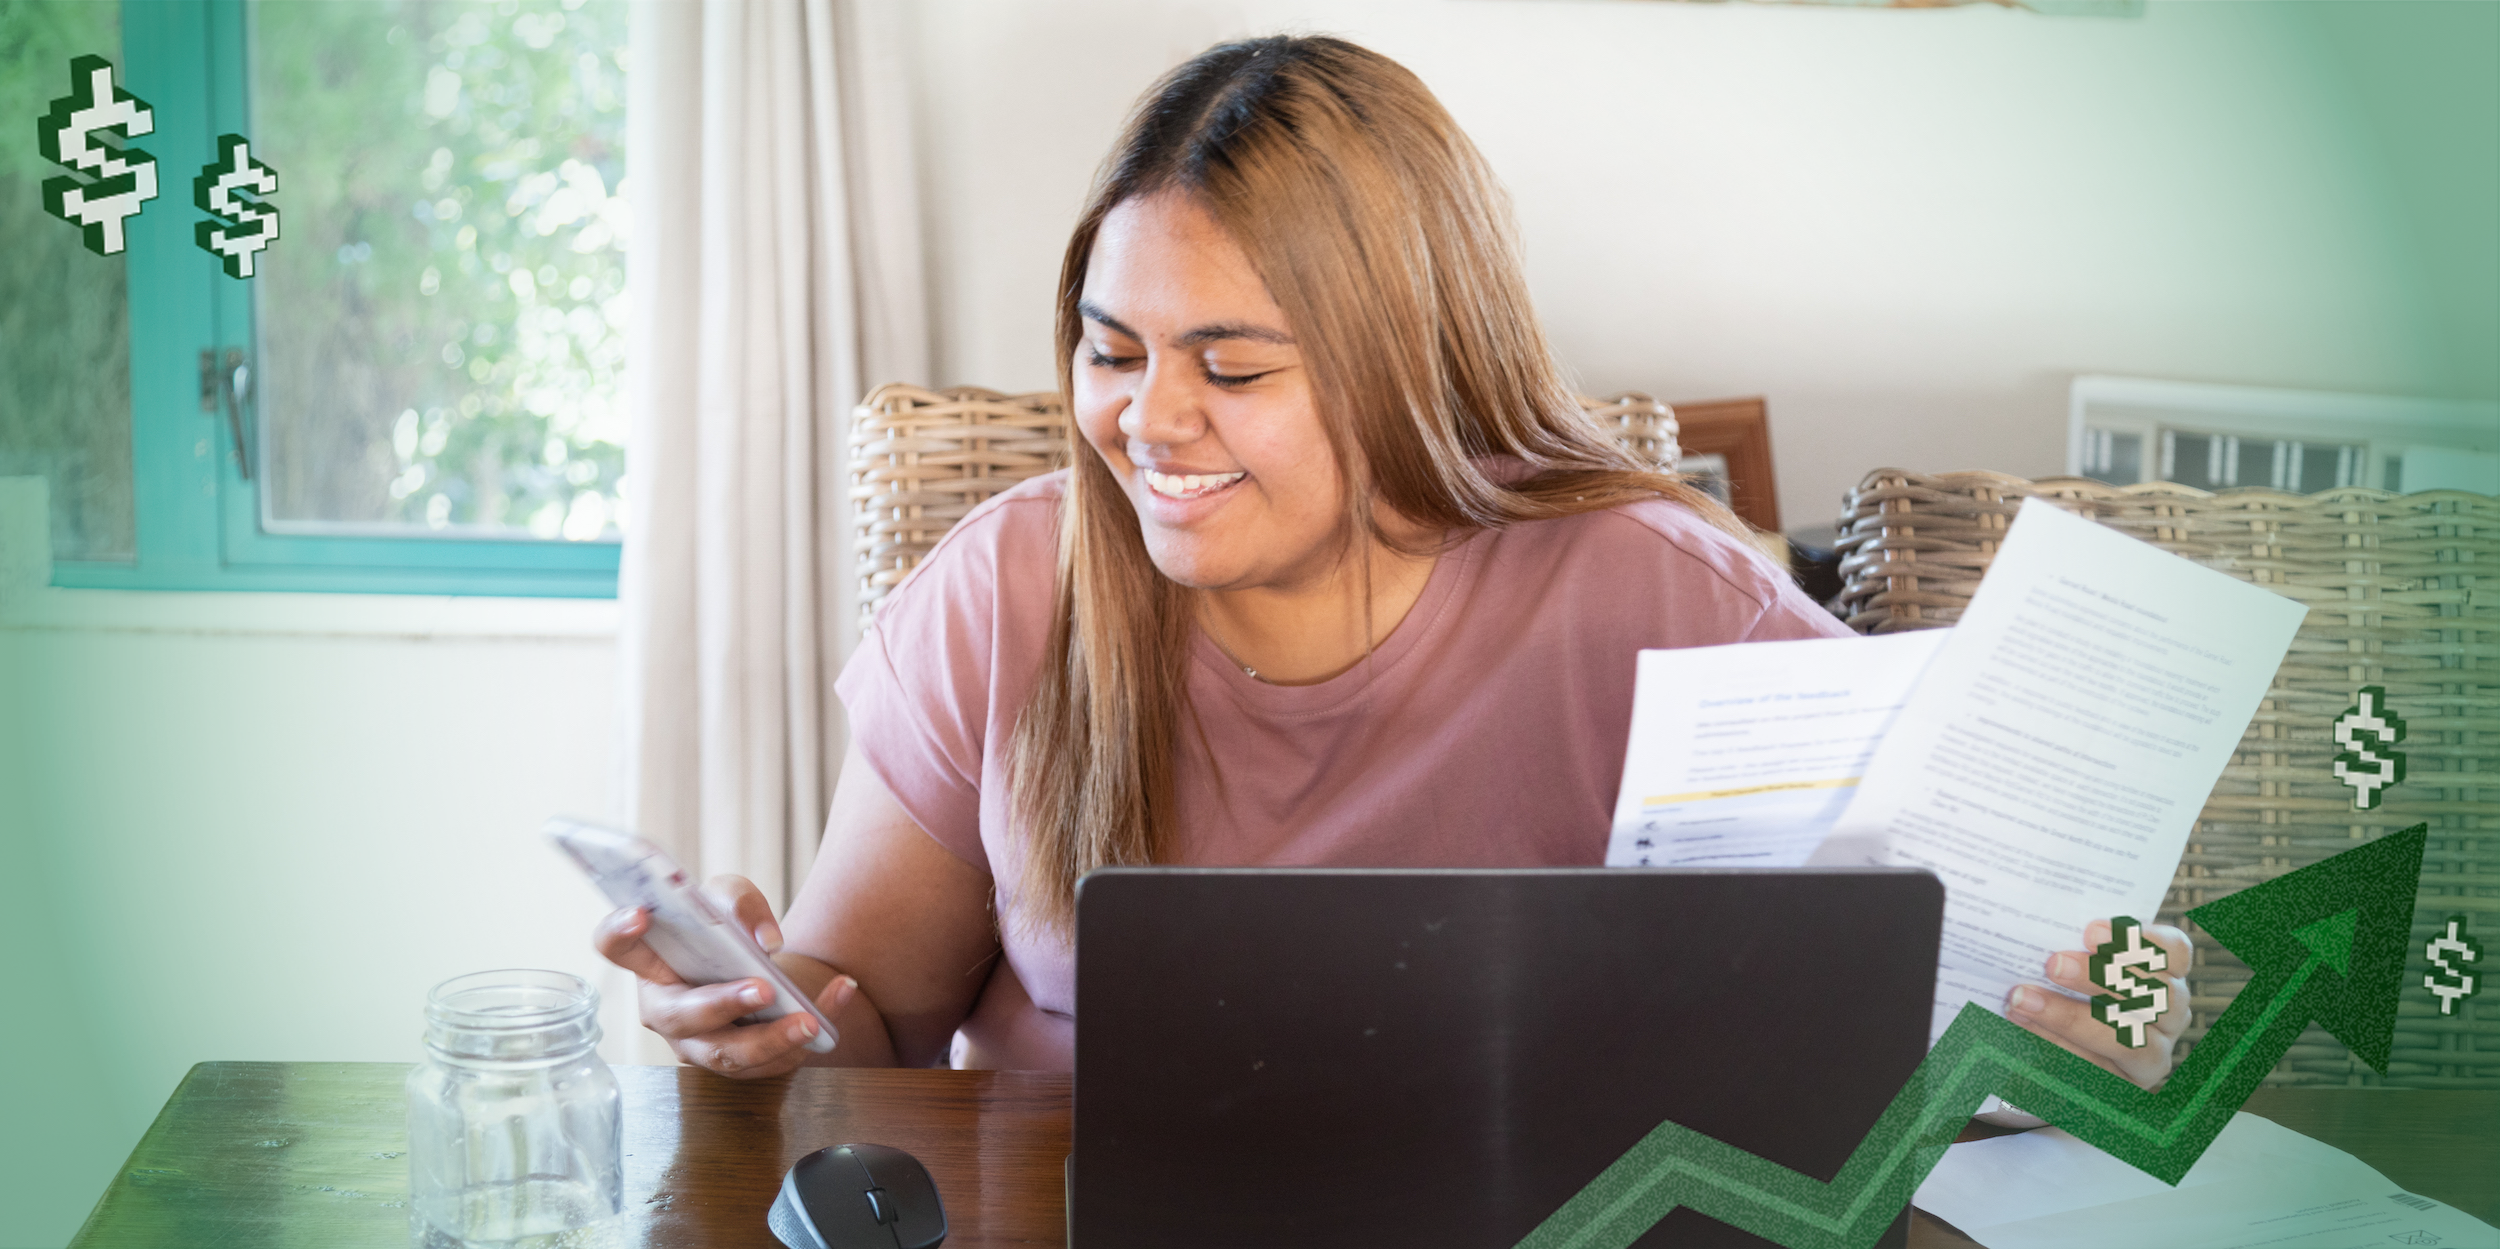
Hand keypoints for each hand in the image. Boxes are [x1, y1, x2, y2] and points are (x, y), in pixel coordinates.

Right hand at [592, 873, 858, 1078]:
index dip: (618, 931)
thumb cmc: (726, 930)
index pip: (615, 946)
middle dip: (721, 1005)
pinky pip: (773, 1060)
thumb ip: (739, 902)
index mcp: (650, 962)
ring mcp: (699, 1044)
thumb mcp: (730, 899)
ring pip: (728, 1055)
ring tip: (809, 1019)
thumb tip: (765, 940)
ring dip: (771, 1040)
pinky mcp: (739, 1063)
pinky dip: (813, 1029)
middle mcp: (667, 1009)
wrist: (756, 964)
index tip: (641, 913)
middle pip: (681, 1016)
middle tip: (762, 988)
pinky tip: (841, 996)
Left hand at [2008, 918, 2192, 1091]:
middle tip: (2053, 964)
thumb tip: (2033, 927)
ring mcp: (2154, 1053)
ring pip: (2128, 1038)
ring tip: (2023, 999)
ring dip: (2071, 1018)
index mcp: (2167, 974)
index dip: (2138, 940)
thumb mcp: (2076, 961)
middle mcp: (2170, 1014)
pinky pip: (2097, 1068)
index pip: (2173, 951)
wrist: (2057, 1047)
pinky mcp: (2128, 1085)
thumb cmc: (2069, 987)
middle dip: (2100, 977)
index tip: (2090, 932)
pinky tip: (2024, 1028)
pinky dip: (2057, 1046)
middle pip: (2154, 993)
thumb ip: (2071, 945)